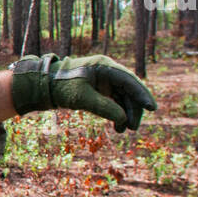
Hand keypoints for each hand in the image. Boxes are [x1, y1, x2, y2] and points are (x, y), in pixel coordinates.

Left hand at [10, 54, 156, 132]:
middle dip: (134, 109)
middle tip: (134, 128)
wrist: (45, 86)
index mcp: (105, 66)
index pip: (129, 80)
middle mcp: (108, 72)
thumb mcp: (82, 98)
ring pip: (123, 98)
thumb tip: (123, 118)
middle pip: (129, 90)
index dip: (142, 94)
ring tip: (125, 130)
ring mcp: (105, 81)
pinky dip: (117, 113)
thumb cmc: (62, 87)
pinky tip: (118, 127)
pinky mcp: (100, 90)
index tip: (151, 108)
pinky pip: (115, 101)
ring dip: (126, 113)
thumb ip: (103, 107)